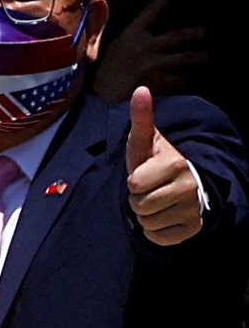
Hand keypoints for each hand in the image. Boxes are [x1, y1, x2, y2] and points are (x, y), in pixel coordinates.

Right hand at [93, 0, 207, 102]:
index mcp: (131, 34)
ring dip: (199, 57)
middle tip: (206, 32)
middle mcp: (144, 46)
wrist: (102, 102)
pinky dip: (184, 82)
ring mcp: (153, 63)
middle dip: (196, 33)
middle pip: (179, 35)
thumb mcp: (100, 46)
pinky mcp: (159, 81)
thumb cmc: (102, 74)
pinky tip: (185, 84)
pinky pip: (180, 80)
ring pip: (186, 58)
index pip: (152, 9)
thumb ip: (101, 24)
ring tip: (206, 57)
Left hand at [126, 86, 202, 245]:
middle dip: (137, 199)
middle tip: (149, 189)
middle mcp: (190, 188)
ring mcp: (194, 211)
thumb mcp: (145, 140)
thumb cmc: (155, 161)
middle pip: (139, 206)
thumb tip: (141, 89)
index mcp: (176, 164)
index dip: (133, 181)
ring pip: (147, 223)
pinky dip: (155, 231)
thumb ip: (140, 118)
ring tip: (156, 201)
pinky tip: (164, 216)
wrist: (182, 184)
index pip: (135, 185)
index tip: (144, 174)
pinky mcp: (193, 230)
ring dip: (145, 215)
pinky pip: (158, 238)